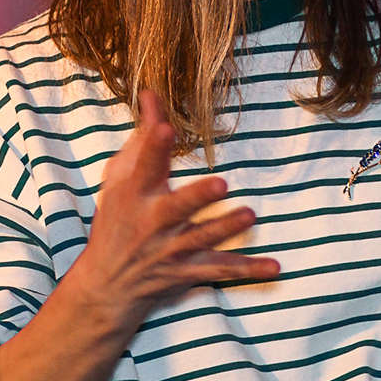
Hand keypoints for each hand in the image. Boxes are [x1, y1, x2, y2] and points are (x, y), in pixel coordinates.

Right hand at [62, 90, 280, 332]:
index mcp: (136, 194)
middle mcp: (153, 222)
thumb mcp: (120, 179)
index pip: (145, 166)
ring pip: (203, 238)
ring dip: (226, 228)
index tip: (165, 127)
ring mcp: (171, 249)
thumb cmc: (116, 221)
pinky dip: (248, 270)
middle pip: (178, 207)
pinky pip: (221, 270)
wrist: (106, 286)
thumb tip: (153, 94)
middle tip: (221, 185)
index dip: (154, 147)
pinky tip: (274, 267)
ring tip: (250, 215)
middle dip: (197, 197)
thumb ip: (142, 137)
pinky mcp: (187, 271)